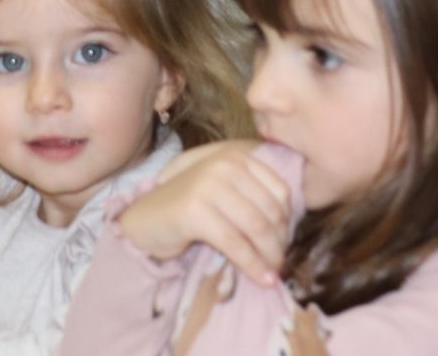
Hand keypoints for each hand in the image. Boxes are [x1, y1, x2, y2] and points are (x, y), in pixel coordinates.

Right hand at [118, 140, 289, 285]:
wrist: (147, 218)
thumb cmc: (191, 208)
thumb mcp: (226, 192)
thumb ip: (254, 198)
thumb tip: (290, 230)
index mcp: (236, 156)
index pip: (280, 191)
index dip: (287, 222)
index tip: (283, 243)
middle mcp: (224, 165)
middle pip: (270, 210)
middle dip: (279, 243)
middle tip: (278, 263)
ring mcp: (208, 185)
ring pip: (256, 228)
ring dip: (269, 257)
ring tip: (272, 274)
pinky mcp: (195, 210)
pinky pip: (235, 244)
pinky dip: (252, 266)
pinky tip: (262, 279)